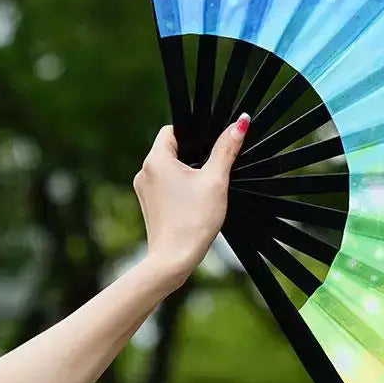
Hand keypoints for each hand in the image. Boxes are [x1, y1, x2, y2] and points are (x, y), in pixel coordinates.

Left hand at [133, 115, 249, 287]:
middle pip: (171, 149)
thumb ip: (226, 149)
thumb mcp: (216, 180)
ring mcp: (144, 189)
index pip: (172, 130)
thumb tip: (239, 123)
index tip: (210, 145)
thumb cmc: (193, 221)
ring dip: (187, 173)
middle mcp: (145, 172)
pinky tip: (194, 203)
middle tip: (212, 170)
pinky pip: (166, 186)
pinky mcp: (149, 205)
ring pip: (169, 169)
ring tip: (204, 190)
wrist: (173, 259)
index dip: (194, 134)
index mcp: (156, 160)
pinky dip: (180, 189)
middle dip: (193, 155)